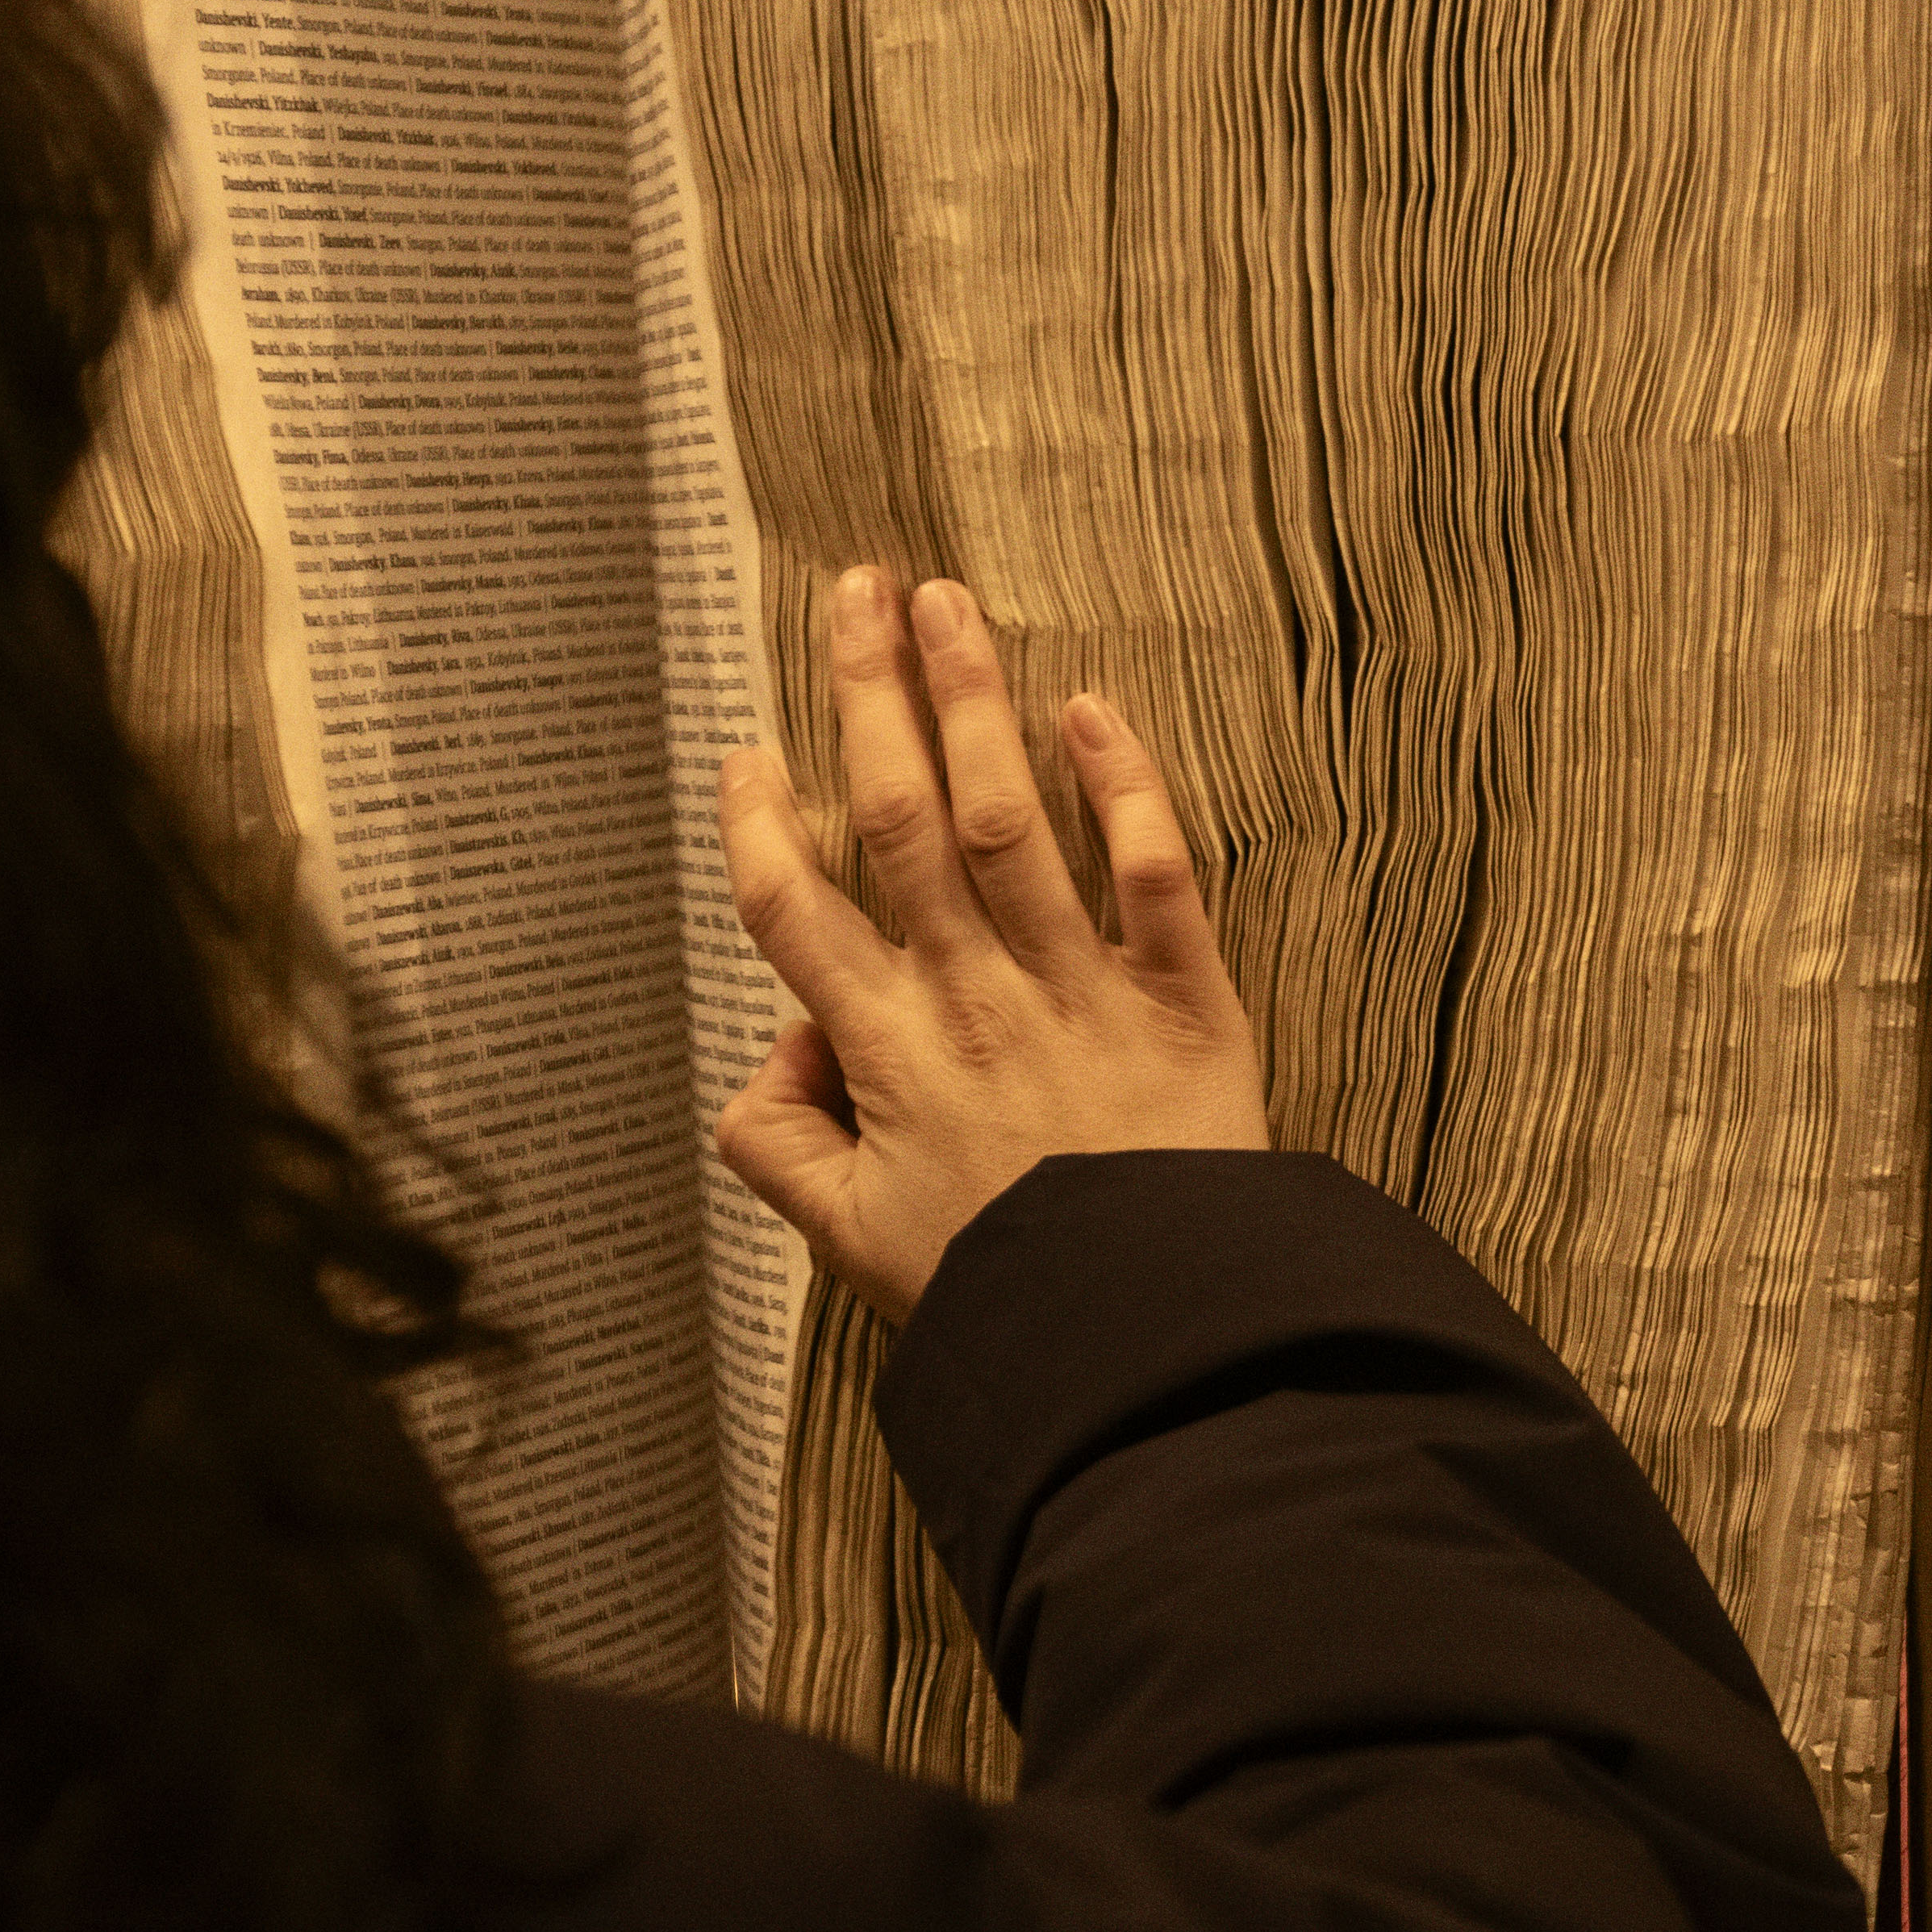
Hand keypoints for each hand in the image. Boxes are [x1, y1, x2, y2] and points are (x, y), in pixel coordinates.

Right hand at [715, 568, 1267, 1320]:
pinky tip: (1093, 707)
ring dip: (974, 700)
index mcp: (888, 1055)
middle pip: (899, 819)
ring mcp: (1077, 988)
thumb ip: (782, 1149)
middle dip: (869, 696)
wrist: (1150, 1338)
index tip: (748, 755)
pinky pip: (1152, 870)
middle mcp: (971, 998)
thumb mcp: (853, 1245)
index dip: (762, 827)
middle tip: (855, 592)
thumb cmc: (1008, 1297)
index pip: (796, 913)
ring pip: (1010, 816)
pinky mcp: (1183, 999)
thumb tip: (768, 1064)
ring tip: (947, 604)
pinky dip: (1124, 784)